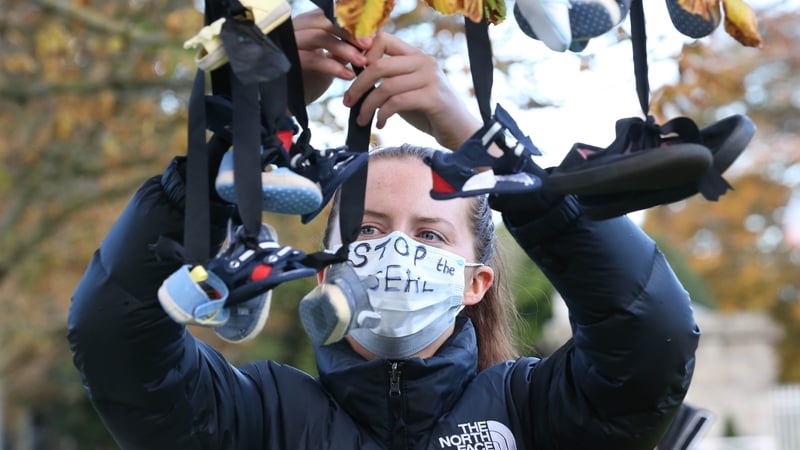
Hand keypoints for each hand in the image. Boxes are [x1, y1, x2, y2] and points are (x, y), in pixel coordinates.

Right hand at [293, 9, 371, 103]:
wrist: (289, 100)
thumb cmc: (311, 76)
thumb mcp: (331, 57)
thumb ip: (345, 46)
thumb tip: (369, 38)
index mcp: (308, 22)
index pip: (331, 14)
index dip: (351, 22)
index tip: (371, 35)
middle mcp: (296, 27)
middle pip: (325, 20)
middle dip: (349, 32)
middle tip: (369, 45)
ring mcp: (290, 42)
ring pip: (319, 37)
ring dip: (343, 49)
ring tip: (362, 62)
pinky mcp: (288, 60)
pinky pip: (313, 59)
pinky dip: (333, 67)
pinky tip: (348, 76)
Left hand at [342, 32, 481, 150]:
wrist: (458, 130)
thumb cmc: (428, 112)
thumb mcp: (406, 90)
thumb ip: (388, 80)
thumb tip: (357, 77)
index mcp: (416, 55)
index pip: (383, 39)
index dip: (363, 54)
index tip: (353, 74)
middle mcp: (424, 62)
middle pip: (379, 65)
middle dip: (358, 85)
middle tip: (348, 102)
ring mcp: (430, 78)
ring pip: (386, 86)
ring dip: (368, 105)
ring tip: (363, 119)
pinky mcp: (433, 97)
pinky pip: (397, 102)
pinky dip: (383, 115)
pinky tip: (381, 123)